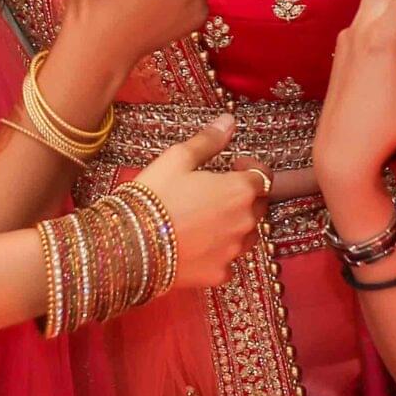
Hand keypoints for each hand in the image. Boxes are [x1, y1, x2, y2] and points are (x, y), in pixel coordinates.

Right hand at [126, 115, 267, 290]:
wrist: (130, 244)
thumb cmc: (154, 196)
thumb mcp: (177, 158)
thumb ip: (208, 140)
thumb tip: (229, 121)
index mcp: (239, 190)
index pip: (265, 177)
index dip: (251, 168)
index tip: (234, 165)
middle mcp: (245, 222)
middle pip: (259, 207)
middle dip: (245, 196)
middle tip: (217, 191)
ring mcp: (233, 251)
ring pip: (248, 235)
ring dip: (236, 224)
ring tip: (207, 218)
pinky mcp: (219, 274)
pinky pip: (228, 260)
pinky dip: (219, 251)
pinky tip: (197, 244)